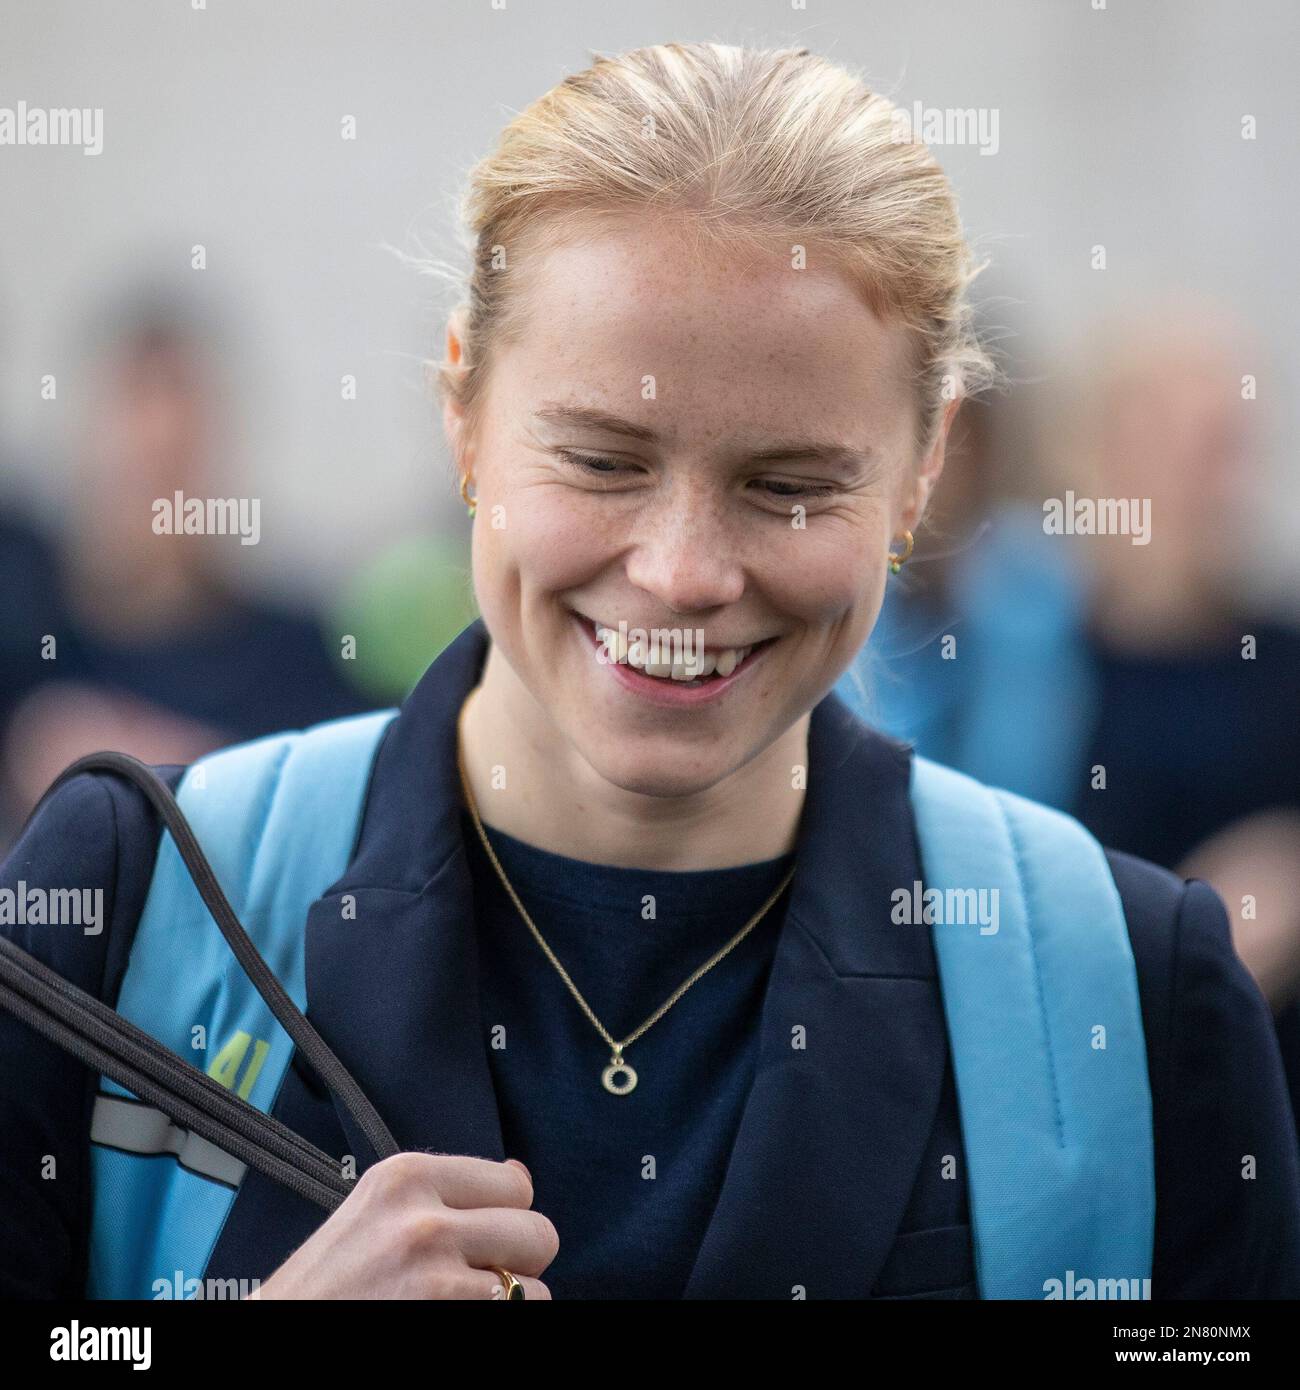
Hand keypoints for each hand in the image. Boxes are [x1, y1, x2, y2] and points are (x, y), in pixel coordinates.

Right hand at [252, 1152, 556, 1299]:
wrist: (272, 1340)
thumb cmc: (322, 1288)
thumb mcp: (374, 1212)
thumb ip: (442, 1192)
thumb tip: (517, 1176)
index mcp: (406, 1178)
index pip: (516, 1183)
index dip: (508, 1215)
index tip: (486, 1234)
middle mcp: (424, 1222)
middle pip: (538, 1233)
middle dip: (517, 1261)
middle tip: (476, 1278)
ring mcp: (437, 1280)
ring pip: (534, 1289)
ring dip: (507, 1304)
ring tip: (456, 1305)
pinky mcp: (447, 1324)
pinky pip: (516, 1322)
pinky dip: (496, 1327)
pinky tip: (453, 1323)